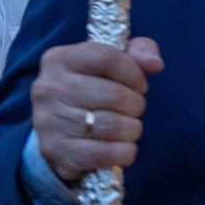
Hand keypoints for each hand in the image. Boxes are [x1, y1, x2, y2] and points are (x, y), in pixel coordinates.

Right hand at [32, 37, 163, 184]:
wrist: (58, 134)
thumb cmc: (92, 91)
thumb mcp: (112, 63)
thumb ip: (139, 51)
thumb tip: (155, 64)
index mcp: (60, 59)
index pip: (108, 58)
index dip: (134, 73)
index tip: (139, 85)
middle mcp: (48, 88)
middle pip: (114, 95)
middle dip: (136, 104)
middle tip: (134, 109)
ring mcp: (48, 121)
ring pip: (111, 125)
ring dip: (132, 129)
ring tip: (129, 128)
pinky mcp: (56, 151)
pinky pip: (103, 153)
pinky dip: (124, 152)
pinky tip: (124, 148)